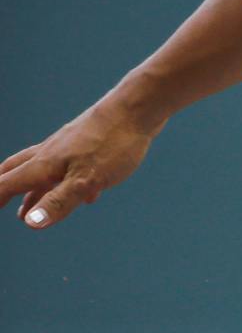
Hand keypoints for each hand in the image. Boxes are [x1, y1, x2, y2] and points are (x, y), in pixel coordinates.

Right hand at [0, 96, 160, 228]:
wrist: (137, 109)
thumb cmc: (112, 145)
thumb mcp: (86, 180)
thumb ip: (58, 202)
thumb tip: (30, 223)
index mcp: (45, 165)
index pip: (9, 184)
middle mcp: (51, 153)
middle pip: (17, 171)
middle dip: (5, 188)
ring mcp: (69, 146)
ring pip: (42, 168)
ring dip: (34, 190)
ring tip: (30, 206)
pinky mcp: (88, 143)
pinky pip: (70, 165)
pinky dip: (67, 182)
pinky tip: (88, 194)